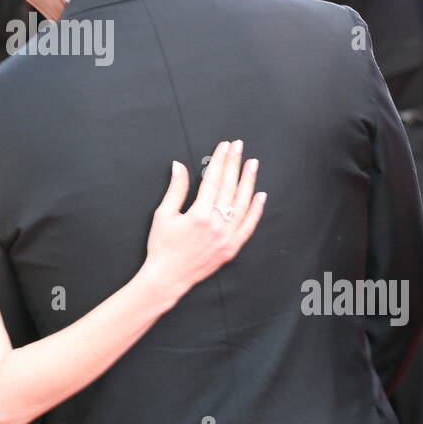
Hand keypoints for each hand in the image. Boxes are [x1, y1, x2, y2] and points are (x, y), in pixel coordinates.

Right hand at [142, 140, 264, 300]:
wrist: (168, 277)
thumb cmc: (162, 247)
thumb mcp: (163, 215)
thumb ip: (176, 189)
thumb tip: (179, 166)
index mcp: (199, 215)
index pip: (213, 180)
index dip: (220, 160)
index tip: (225, 146)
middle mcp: (216, 225)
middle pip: (229, 187)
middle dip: (235, 164)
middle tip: (239, 147)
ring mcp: (227, 238)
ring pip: (242, 204)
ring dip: (248, 182)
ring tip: (252, 164)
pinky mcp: (232, 248)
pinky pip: (248, 226)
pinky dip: (256, 210)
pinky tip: (260, 195)